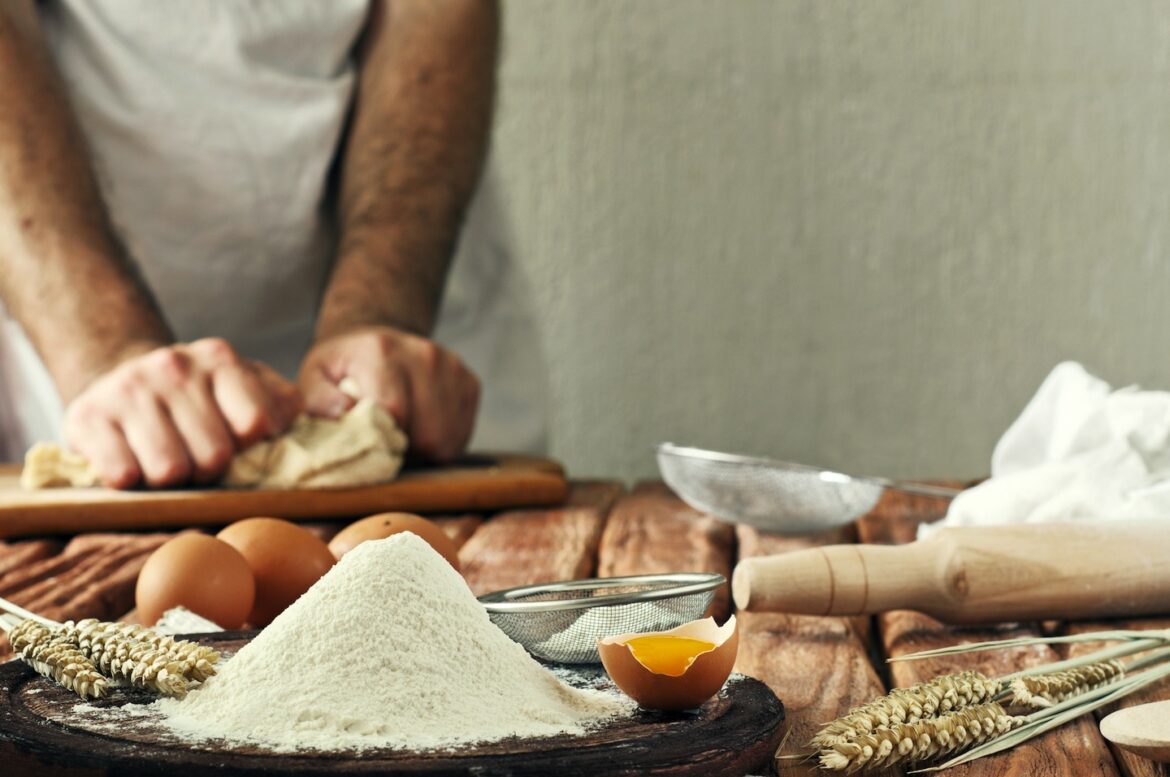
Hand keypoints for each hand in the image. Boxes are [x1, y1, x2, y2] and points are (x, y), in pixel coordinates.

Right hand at [63, 338, 301, 488]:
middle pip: (214, 455)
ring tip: (168, 462)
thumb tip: (328, 412)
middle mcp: (172, 365)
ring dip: (173, 480)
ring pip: (170, 471)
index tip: (238, 445)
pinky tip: (132, 463)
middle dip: (210, 469)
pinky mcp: (86, 416)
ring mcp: (127, 388)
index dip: (249, 447)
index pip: (255, 424)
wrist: (121, 381)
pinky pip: (122, 475)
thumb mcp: (246, 387)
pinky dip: (131, 481)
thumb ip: (284, 401)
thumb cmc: (198, 397)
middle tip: (197, 459)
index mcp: (220, 358)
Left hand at [298, 325, 479, 461]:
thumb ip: (319, 399)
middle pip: (428, 433)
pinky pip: (462, 434)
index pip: (395, 412)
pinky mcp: (469, 382)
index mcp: (382, 352)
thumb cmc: (343, 366)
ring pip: (448, 439)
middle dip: (406, 450)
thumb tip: (345, 414)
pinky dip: (443, 442)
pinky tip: (421, 429)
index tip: (369, 446)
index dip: (382, 442)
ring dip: (425, 450)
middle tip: (386, 445)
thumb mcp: (315, 376)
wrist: (376, 337)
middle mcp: (424, 355)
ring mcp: (452, 368)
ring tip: (402, 437)